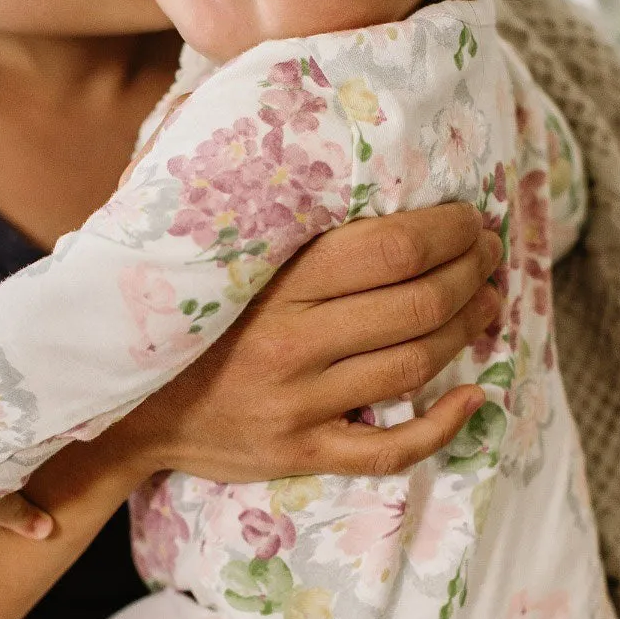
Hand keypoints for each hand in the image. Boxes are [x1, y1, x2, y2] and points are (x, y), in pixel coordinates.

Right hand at [105, 202, 502, 483]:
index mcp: (273, 280)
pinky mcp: (299, 451)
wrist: (129, 405)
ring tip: (490, 305)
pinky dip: (442, 426)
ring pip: (412, 365)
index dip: (447, 232)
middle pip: (414, 303)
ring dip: (466, 331)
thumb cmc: (184, 315)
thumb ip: (271, 219)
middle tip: (490, 256)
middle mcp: (290, 340)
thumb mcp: (214, 254)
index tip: (470, 220)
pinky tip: (474, 398)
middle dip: (471, 273)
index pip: (388, 249)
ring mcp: (297, 402)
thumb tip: (337, 167)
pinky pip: (387, 449)